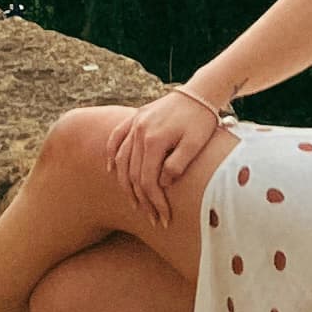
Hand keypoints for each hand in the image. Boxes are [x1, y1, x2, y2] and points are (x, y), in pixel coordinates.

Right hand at [112, 82, 228, 218]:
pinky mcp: (136, 117)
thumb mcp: (194, 145)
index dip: (155, 202)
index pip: (148, 181)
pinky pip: (116, 137)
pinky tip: (111, 170)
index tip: (164, 219)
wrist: (201, 92)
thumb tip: (160, 183)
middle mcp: (139, 131)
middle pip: (134, 174)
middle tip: (153, 218)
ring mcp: (135, 123)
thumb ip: (176, 165)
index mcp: (154, 140)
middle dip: (143, 200)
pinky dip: (111, 155)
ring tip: (136, 204)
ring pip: (121, 160)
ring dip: (126, 185)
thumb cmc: (201, 120)